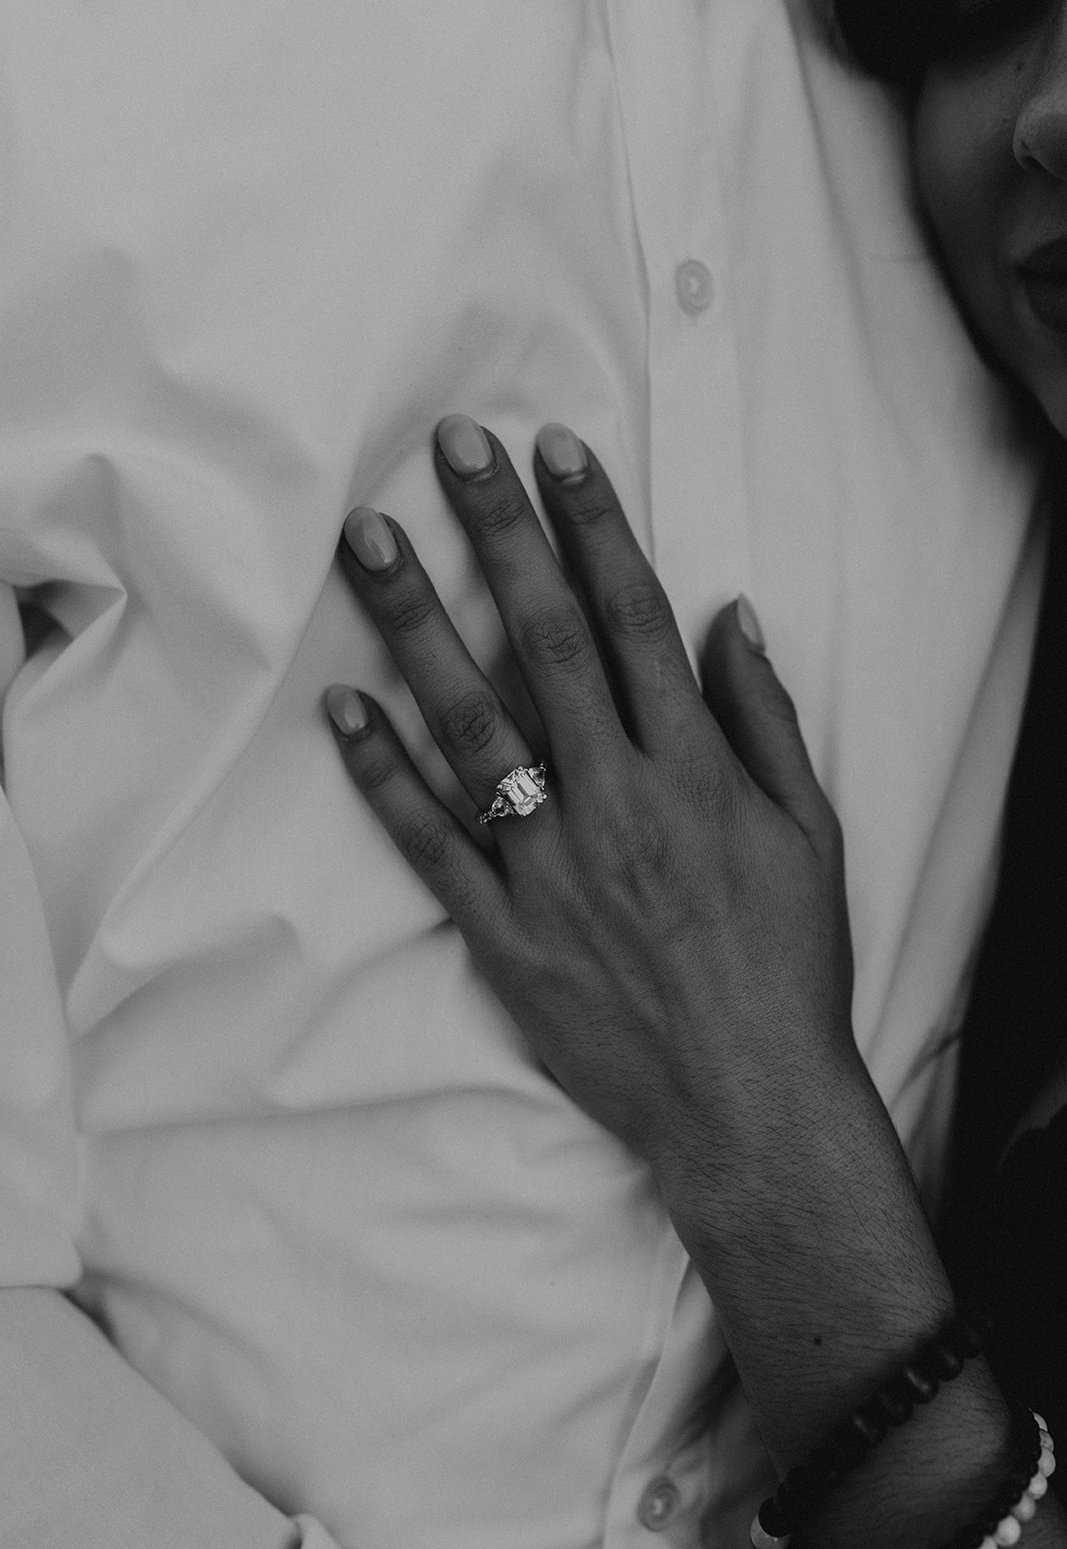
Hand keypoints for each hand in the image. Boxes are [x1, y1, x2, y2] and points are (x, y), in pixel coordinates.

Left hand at [325, 415, 854, 1183]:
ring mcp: (549, 863)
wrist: (746, 1100)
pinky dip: (383, 774)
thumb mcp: (811, 836)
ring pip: (471, 723)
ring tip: (371, 540)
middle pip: (544, 643)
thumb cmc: (786, 965)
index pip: (633, 619)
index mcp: (693, 769)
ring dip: (418, 623)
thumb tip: (730, 615)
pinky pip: (430, 841)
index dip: (592, 526)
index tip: (555, 451)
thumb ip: (765, 719)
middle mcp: (616, 799)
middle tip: (451, 448)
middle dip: (499, 534)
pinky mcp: (502, 929)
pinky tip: (341, 708)